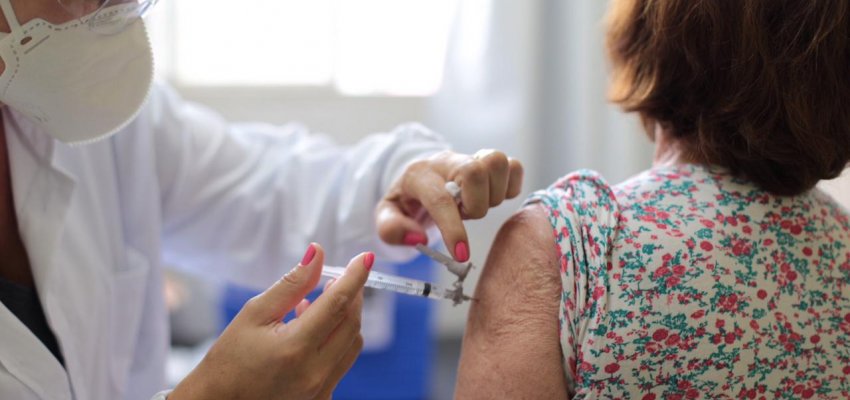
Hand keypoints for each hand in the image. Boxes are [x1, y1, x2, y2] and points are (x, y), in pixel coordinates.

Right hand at [169, 243, 370, 399]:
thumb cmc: (229, 359)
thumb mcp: (254, 313)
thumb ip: (292, 283)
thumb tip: (318, 254)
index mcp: (296, 347)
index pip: (338, 303)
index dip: (355, 277)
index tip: (365, 257)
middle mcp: (314, 372)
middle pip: (351, 323)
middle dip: (351, 295)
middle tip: (336, 279)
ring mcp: (321, 389)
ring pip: (352, 344)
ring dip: (344, 318)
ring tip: (315, 305)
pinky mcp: (322, 398)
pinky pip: (342, 362)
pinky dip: (336, 340)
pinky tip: (312, 331)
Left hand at [376, 149, 522, 260]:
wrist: (419, 176)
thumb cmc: (406, 200)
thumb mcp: (386, 216)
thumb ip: (392, 229)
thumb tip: (418, 237)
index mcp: (419, 175)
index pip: (440, 199)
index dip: (453, 229)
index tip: (461, 254)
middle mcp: (446, 161)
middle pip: (475, 171)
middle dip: (475, 205)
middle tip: (463, 215)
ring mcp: (470, 157)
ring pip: (497, 163)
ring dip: (493, 195)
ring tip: (474, 206)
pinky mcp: (489, 160)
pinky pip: (514, 167)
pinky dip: (509, 187)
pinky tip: (491, 197)